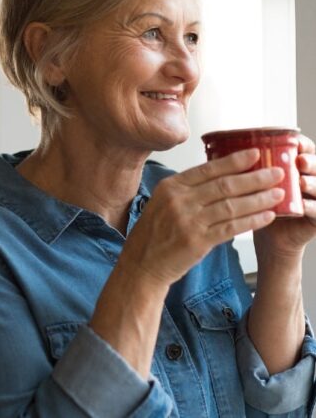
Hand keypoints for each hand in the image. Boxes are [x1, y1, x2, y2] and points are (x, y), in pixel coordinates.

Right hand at [120, 148, 283, 286]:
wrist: (141, 264)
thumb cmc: (153, 234)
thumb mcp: (162, 203)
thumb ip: (187, 191)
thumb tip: (220, 177)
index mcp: (170, 186)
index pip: (208, 168)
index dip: (234, 161)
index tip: (255, 154)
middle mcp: (178, 200)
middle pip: (224, 185)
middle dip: (255, 178)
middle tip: (277, 173)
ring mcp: (188, 221)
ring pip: (231, 205)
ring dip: (259, 199)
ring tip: (278, 194)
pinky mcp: (197, 241)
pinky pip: (231, 227)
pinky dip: (251, 221)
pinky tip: (266, 216)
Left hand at [254, 135, 315, 258]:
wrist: (266, 234)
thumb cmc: (257, 202)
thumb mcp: (254, 182)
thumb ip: (251, 167)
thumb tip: (228, 147)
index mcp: (295, 167)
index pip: (306, 150)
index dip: (303, 145)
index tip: (294, 141)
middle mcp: (310, 180)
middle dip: (311, 162)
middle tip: (300, 161)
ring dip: (312, 183)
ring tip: (301, 182)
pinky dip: (310, 207)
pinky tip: (301, 206)